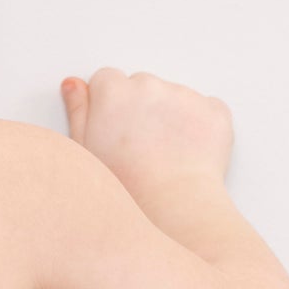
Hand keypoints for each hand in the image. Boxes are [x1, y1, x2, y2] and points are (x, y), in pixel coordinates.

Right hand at [59, 67, 233, 196]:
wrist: (171, 208)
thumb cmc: (124, 187)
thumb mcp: (85, 151)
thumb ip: (77, 111)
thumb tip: (74, 85)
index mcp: (113, 92)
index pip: (107, 79)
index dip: (108, 105)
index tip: (114, 128)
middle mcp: (149, 85)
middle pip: (142, 85)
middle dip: (140, 107)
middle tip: (139, 146)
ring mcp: (185, 96)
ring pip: (174, 96)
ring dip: (170, 116)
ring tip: (164, 155)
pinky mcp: (214, 110)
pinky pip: (205, 108)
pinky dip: (199, 125)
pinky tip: (187, 152)